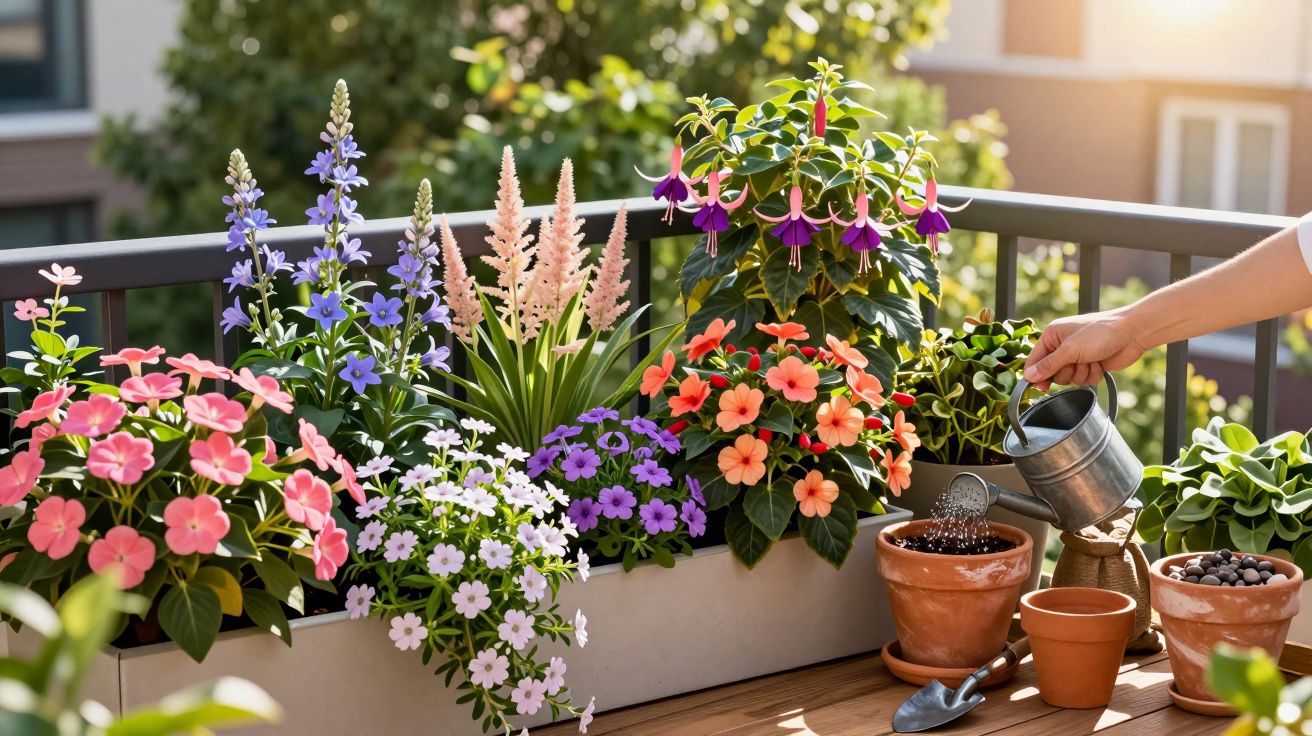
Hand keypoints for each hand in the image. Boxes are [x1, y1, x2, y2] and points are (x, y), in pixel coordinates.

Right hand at [1023, 310, 1148, 389]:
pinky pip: (1083, 380)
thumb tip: (1029, 376)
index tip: (1040, 387)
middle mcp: (1062, 346)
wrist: (1132, 333)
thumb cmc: (1101, 332)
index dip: (1036, 374)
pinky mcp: (1090, 365)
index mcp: (1052, 335)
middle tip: (1076, 363)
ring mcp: (1077, 357)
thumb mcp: (1070, 349)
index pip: (1035, 359)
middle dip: (1066, 372)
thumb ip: (1049, 365)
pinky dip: (1092, 374)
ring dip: (1081, 373)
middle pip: (1052, 373)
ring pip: (1069, 379)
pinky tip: (1100, 363)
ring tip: (1091, 360)